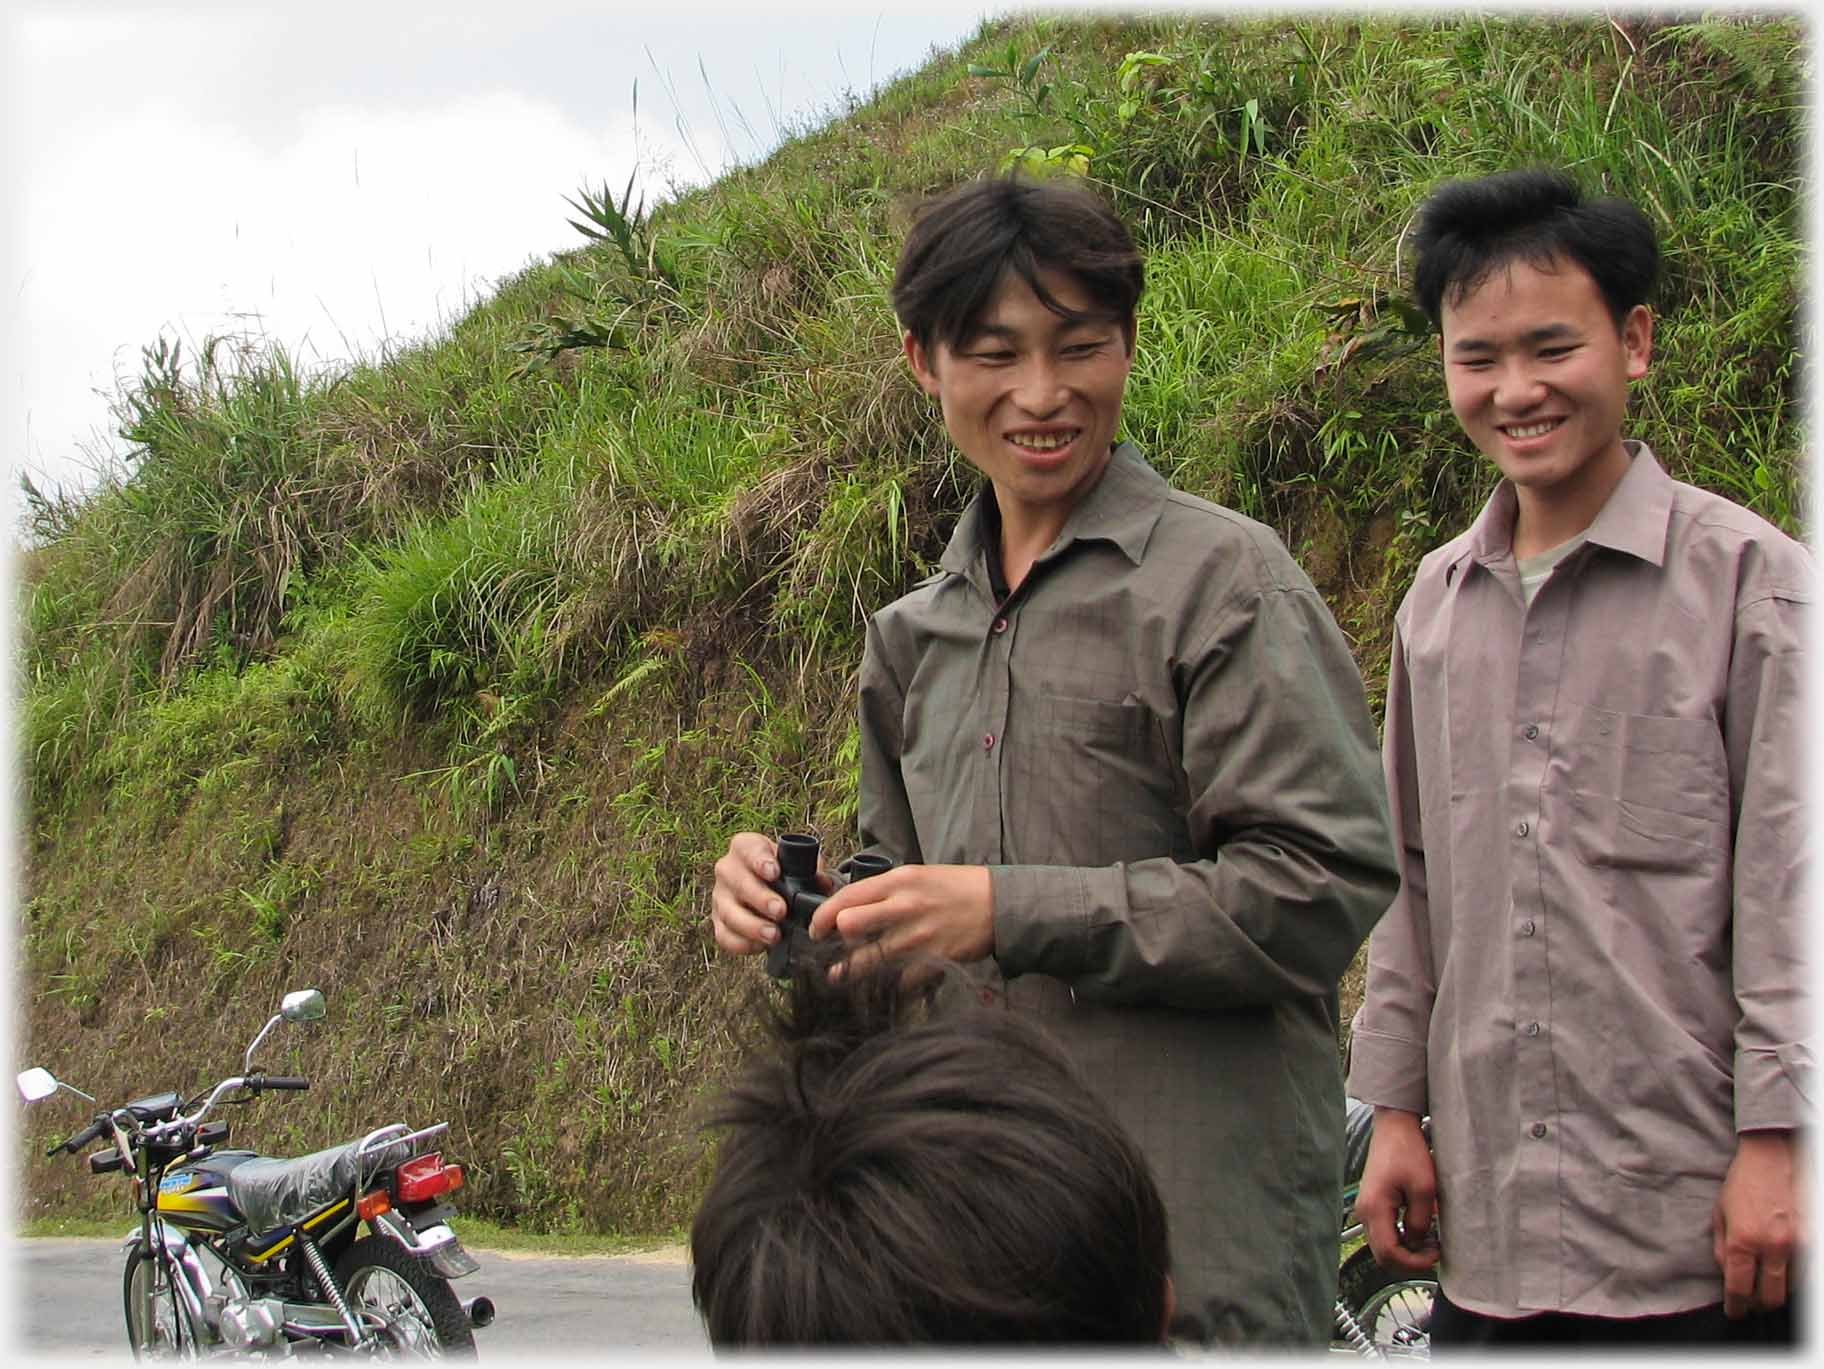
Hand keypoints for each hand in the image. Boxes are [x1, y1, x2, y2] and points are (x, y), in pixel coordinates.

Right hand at [708, 832, 830, 956]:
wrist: (772, 892)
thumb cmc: (785, 874)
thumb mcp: (799, 864)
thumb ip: (812, 870)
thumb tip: (823, 883)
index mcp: (745, 847)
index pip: (748, 849)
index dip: (760, 860)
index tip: (775, 873)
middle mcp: (727, 869)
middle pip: (738, 882)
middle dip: (760, 898)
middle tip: (780, 911)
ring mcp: (720, 897)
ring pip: (729, 912)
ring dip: (751, 926)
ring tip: (774, 935)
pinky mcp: (718, 922)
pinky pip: (724, 936)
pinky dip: (742, 943)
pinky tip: (760, 946)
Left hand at [806, 863, 993, 976]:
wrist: (1000, 904)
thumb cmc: (956, 888)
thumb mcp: (917, 876)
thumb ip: (886, 891)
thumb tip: (851, 909)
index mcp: (898, 881)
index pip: (846, 897)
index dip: (822, 916)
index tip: (816, 929)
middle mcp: (905, 906)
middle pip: (849, 925)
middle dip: (834, 941)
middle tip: (831, 951)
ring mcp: (919, 935)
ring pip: (869, 959)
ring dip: (851, 971)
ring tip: (840, 976)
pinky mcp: (934, 959)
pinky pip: (900, 980)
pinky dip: (891, 984)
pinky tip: (885, 984)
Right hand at [1355, 1108, 1441, 1274]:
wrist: (1394, 1129)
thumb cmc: (1408, 1153)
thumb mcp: (1424, 1189)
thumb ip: (1420, 1221)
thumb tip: (1418, 1244)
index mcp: (1374, 1208)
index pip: (1389, 1253)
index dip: (1413, 1262)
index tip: (1435, 1255)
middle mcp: (1363, 1212)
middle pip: (1382, 1255)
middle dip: (1408, 1261)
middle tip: (1433, 1253)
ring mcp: (1365, 1209)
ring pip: (1381, 1246)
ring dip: (1405, 1252)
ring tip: (1429, 1243)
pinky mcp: (1371, 1204)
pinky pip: (1382, 1233)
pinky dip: (1399, 1240)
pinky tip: (1417, 1232)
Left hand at [1713, 1129, 1803, 1316]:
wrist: (1772, 1158)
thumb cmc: (1741, 1184)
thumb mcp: (1720, 1214)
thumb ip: (1723, 1249)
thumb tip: (1728, 1276)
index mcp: (1743, 1240)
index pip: (1739, 1289)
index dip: (1736, 1307)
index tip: (1735, 1312)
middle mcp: (1773, 1246)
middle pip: (1770, 1297)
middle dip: (1758, 1305)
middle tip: (1751, 1302)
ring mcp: (1798, 1243)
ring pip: (1792, 1288)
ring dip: (1778, 1290)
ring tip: (1766, 1282)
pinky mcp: (1814, 1239)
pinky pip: (1806, 1272)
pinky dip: (1795, 1277)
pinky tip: (1783, 1269)